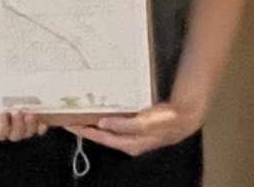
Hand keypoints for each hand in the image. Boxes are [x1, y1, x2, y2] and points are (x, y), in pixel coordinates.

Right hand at [0, 72, 50, 140]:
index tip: (3, 112)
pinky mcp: (35, 117)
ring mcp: (24, 123)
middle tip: (17, 111)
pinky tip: (41, 120)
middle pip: (15, 135)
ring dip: (29, 126)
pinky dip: (40, 127)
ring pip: (28, 132)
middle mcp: (11, 126)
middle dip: (17, 125)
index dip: (2, 126)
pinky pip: (39, 128)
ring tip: (29, 113)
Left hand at [68, 102, 199, 156]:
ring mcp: (133, 134)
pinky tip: (103, 109)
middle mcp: (128, 141)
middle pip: (102, 135)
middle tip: (71, 117)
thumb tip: (103, 123)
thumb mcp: (144, 125)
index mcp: (128, 144)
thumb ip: (123, 125)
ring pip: (109, 129)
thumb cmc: (165, 122)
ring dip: (96, 122)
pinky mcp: (138, 125)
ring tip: (83, 113)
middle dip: (87, 127)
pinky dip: (108, 116)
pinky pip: (117, 122)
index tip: (69, 124)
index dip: (84, 131)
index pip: (100, 138)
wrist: (185, 118)